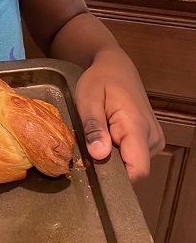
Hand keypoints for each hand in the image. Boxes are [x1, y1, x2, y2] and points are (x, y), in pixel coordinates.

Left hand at [74, 47, 164, 181]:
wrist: (116, 67)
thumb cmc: (100, 79)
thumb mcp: (88, 98)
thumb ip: (93, 127)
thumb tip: (99, 154)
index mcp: (137, 126)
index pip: (138, 170)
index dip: (115, 176)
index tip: (96, 164)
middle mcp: (152, 136)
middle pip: (132, 169)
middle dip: (109, 162)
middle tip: (93, 139)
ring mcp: (154, 139)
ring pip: (132, 163)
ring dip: (113, 154)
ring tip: (102, 132)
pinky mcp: (150, 140)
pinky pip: (134, 156)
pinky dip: (118, 150)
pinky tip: (110, 133)